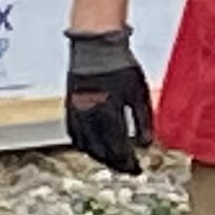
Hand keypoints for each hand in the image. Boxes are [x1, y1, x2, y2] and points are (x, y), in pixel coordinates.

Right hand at [65, 28, 153, 173]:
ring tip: (114, 161)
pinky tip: (94, 148)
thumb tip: (145, 145)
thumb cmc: (121, 65)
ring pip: (86, 146)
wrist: (96, 45)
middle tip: (128, 169)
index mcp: (108, 112)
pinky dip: (85, 146)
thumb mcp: (138, 92)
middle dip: (116, 163)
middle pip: (101, 151)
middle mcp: (89, 116)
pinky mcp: (69, 107)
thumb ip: (143, 120)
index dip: (128, 162)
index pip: (117, 148)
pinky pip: (74, 135)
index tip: (138, 170)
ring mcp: (76, 113)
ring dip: (100, 157)